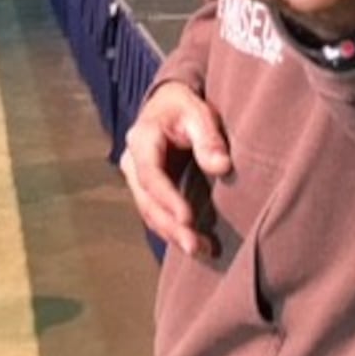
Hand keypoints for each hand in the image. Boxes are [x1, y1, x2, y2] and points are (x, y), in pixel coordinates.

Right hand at [120, 81, 230, 257]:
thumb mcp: (199, 113)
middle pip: (147, 200)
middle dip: (170, 226)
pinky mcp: (146, 189)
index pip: (151, 175)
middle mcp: (132, 161)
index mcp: (142, 139)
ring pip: (149, 212)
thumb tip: (221, 166)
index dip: (167, 199)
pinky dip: (172, 230)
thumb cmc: (185, 107)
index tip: (188, 218)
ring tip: (199, 250)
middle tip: (194, 246)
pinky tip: (193, 244)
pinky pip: (155, 213)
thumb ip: (209, 139)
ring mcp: (136, 177)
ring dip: (171, 233)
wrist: (169, 105)